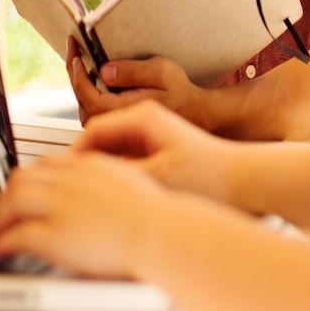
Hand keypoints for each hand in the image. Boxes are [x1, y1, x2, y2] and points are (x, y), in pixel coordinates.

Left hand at [0, 152, 163, 278]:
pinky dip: (2, 241)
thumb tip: (101, 187)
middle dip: (7, 195)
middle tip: (3, 209)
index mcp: (89, 166)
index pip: (48, 164)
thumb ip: (111, 178)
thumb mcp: (133, 180)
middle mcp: (70, 182)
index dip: (31, 176)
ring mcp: (60, 206)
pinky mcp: (53, 234)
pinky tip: (1, 248)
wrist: (159, 231)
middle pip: (23, 179)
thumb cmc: (155, 214)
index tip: (27, 188)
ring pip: (12, 203)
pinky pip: (16, 235)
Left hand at [66, 37, 212, 127]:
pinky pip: (94, 108)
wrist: (196, 112)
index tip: (76, 55)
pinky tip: (92, 75)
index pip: (88, 96)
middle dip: (74, 74)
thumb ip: (133, 72)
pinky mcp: (119, 123)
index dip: (77, 75)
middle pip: (82, 101)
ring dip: (80, 83)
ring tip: (80, 59)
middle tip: (73, 49)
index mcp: (125, 111)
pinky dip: (88, 90)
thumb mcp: (162, 73)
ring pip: (85, 106)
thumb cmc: (182, 92)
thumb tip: (104, 71)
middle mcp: (117, 122)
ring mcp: (117, 125)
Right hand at [73, 100, 241, 205]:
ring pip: (111, 148)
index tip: (68, 179)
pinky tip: (116, 195)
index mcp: (144, 115)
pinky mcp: (157, 145)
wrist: (242, 180)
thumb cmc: (210, 175)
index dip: (76, 156)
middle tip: (74, 188)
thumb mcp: (159, 177)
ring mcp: (151, 130)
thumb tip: (88, 177)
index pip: (93, 129)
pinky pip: (125, 156)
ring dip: (102, 168)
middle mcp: (146, 117)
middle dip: (86, 161)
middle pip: (99, 136)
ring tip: (92, 195)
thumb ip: (121, 174)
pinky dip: (117, 172)